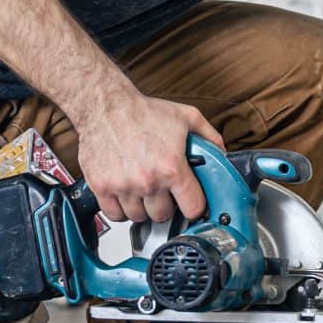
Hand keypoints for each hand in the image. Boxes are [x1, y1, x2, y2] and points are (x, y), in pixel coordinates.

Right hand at [72, 89, 225, 224]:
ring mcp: (123, 186)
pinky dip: (121, 209)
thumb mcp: (186, 117)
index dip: (194, 207)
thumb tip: (221, 153)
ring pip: (138, 217)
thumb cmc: (142, 111)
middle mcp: (147, 180)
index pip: (192, 208)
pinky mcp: (101, 187)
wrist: (105, 106)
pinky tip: (126, 195)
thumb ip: (209, 137)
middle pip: (163, 216)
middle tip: (163, 192)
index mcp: (171, 167)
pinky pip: (115, 215)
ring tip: (144, 191)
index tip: (190, 203)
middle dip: (166, 206)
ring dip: (143, 208)